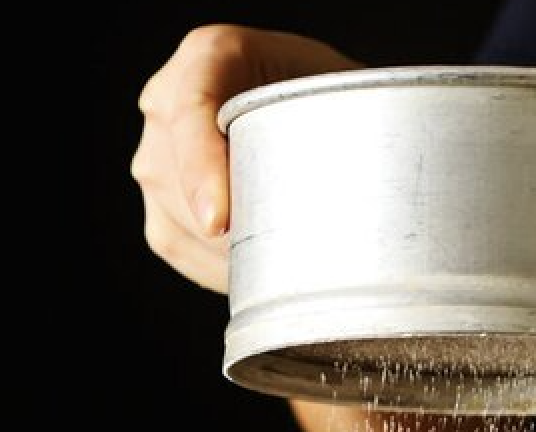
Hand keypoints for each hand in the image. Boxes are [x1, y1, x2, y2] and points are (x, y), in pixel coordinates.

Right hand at [131, 25, 358, 292]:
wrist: (308, 105)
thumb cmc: (332, 94)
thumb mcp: (347, 90)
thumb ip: (352, 121)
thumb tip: (380, 182)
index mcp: (211, 55)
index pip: (192, 112)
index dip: (203, 169)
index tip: (220, 222)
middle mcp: (168, 99)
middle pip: (179, 178)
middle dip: (233, 228)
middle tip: (295, 256)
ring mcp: (155, 151)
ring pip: (177, 219)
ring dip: (229, 253)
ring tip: (289, 263)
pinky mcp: (158, 202)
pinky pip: (177, 245)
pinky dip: (217, 268)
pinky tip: (260, 272)